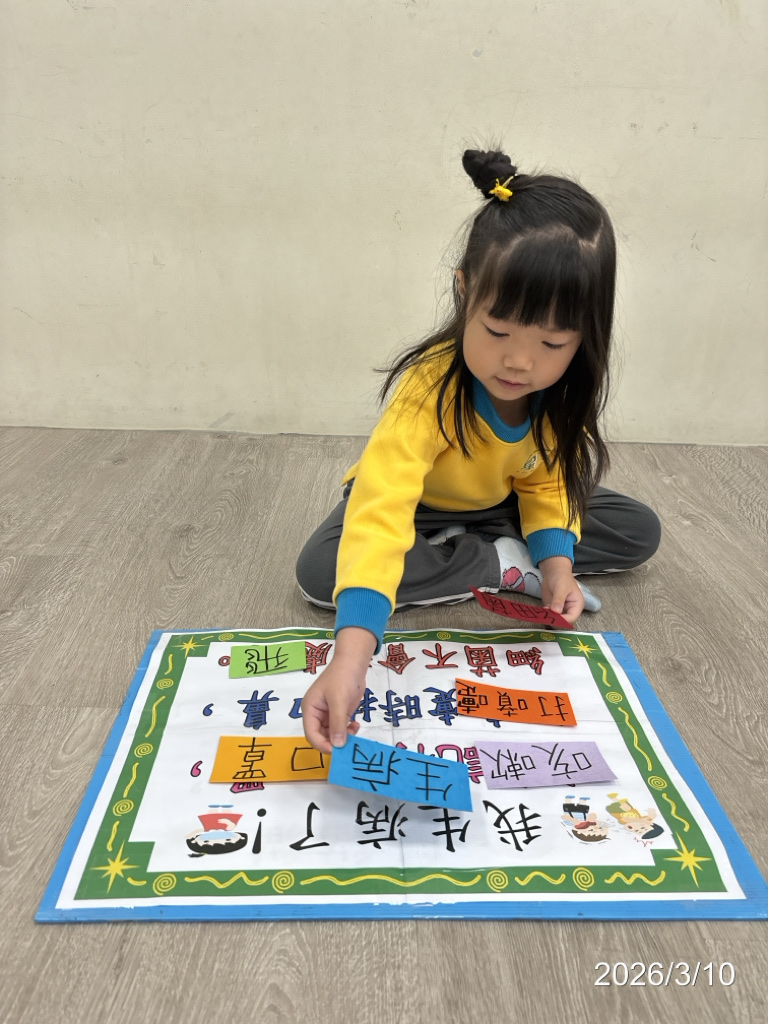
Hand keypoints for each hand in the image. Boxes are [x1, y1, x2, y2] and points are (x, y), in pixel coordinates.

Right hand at [302, 627, 376, 753]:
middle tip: (348, 745)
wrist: (353, 663)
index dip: (322, 744)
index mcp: (310, 709)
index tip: (336, 751)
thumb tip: (337, 745)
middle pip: (321, 736)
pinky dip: (348, 731)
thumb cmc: (342, 677)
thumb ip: (337, 723)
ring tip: (354, 732)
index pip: (311, 733)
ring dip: (342, 737)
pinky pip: (341, 728)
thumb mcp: (339, 700)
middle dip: (333, 742)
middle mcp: (316, 714)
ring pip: (332, 735)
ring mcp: (328, 714)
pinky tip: (356, 726)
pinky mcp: (339, 713)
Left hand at [539, 555, 583, 624]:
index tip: (553, 618)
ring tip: (542, 615)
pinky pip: (549, 617)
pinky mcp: (553, 610)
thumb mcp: (561, 588)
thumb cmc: (561, 578)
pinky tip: (540, 613)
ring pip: (556, 621)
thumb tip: (556, 611)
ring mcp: (561, 611)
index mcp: (577, 605)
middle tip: (545, 618)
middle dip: (555, 621)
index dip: (563, 620)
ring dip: (549, 620)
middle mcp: (570, 610)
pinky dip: (545, 617)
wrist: (553, 572)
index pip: (572, 618)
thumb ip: (558, 600)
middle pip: (565, 622)